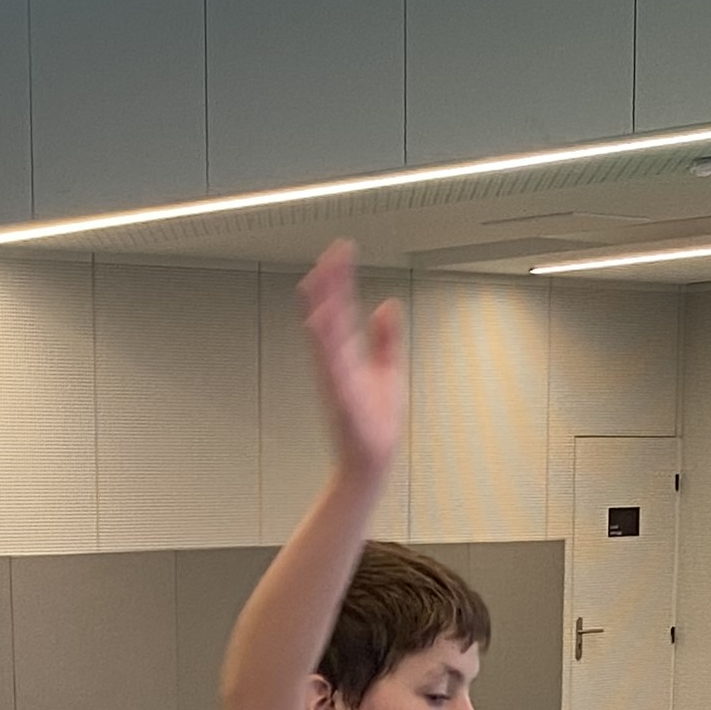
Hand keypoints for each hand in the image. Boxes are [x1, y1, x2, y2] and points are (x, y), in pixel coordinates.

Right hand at [297, 242, 403, 480]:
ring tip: (321, 279)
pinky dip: (324, 346)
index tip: (343, 249)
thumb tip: (387, 306)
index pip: (342, 306)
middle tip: (331, 254)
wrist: (374, 460)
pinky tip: (320, 324)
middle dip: (330, 284)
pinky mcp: (341, 397)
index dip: (342, 277)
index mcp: (348, 354)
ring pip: (325, 336)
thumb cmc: (377, 423)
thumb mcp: (389, 370)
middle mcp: (337, 362)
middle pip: (330, 314)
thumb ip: (386, 338)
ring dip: (322, 307)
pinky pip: (330, 366)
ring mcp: (336, 379)